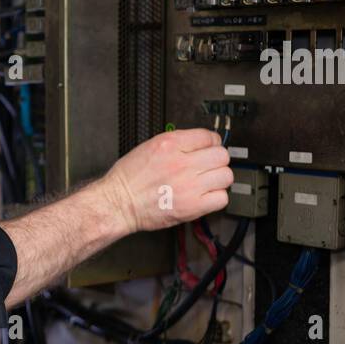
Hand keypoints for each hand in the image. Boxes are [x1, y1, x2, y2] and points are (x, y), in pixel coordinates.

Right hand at [98, 128, 233, 235]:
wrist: (119, 203)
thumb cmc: (129, 179)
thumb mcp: (149, 147)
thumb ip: (177, 143)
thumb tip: (199, 143)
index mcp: (170, 145)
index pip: (209, 137)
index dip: (210, 144)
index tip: (207, 150)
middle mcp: (182, 163)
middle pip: (221, 156)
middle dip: (215, 160)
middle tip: (207, 167)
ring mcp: (189, 186)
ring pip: (225, 176)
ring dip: (218, 179)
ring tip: (206, 182)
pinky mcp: (192, 206)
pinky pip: (221, 198)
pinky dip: (216, 198)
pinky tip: (204, 196)